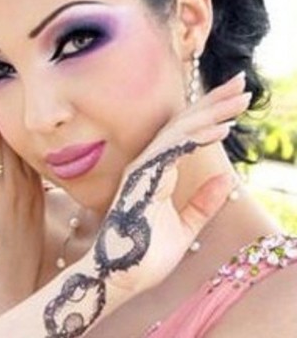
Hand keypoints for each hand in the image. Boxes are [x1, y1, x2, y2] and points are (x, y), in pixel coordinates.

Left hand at [0, 82, 44, 331]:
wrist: (7, 282)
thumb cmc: (20, 252)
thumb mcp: (37, 217)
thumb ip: (36, 190)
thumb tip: (37, 173)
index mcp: (35, 183)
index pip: (27, 140)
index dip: (19, 115)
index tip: (14, 93)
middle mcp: (19, 180)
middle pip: (10, 132)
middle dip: (0, 102)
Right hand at [93, 71, 249, 295]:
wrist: (118, 279)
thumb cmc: (146, 256)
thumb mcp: (185, 228)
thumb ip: (204, 203)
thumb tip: (228, 180)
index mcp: (157, 168)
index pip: (187, 132)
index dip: (211, 112)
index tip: (236, 98)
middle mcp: (149, 161)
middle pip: (186, 122)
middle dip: (215, 100)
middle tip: (242, 83)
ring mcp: (145, 167)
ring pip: (181, 129)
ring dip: (212, 112)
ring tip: (240, 100)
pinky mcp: (144, 178)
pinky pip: (174, 150)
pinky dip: (198, 137)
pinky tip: (221, 128)